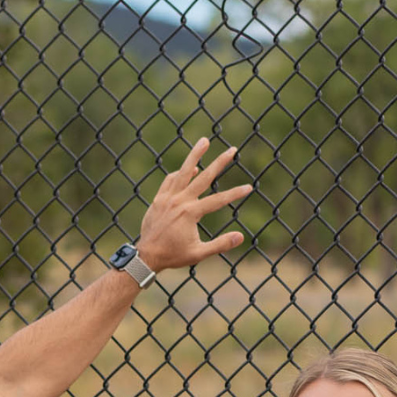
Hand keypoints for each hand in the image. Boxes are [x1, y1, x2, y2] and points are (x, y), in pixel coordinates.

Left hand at [136, 138, 252, 271]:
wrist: (147, 256)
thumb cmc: (173, 256)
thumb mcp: (198, 254)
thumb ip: (220, 244)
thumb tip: (241, 237)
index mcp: (191, 213)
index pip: (218, 200)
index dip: (235, 193)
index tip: (249, 187)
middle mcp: (180, 201)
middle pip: (204, 177)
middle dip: (220, 162)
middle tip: (232, 150)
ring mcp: (168, 198)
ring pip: (183, 171)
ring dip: (195, 155)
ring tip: (205, 140)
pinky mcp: (158, 199)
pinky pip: (169, 180)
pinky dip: (178, 174)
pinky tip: (188, 170)